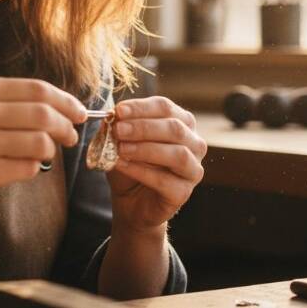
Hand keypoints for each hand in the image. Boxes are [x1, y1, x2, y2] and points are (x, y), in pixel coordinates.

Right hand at [0, 77, 86, 206]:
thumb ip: (9, 100)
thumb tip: (60, 107)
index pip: (38, 89)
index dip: (66, 101)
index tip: (79, 112)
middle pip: (44, 115)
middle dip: (66, 126)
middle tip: (71, 136)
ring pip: (40, 143)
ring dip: (51, 149)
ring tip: (44, 152)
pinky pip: (28, 168)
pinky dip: (33, 167)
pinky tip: (22, 166)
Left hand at [106, 96, 206, 231]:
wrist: (130, 200)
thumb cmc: (130, 163)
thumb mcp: (121, 140)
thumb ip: (120, 126)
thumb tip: (113, 115)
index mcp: (181, 122)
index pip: (165, 107)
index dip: (141, 107)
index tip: (118, 110)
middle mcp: (193, 143)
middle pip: (174, 128)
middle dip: (143, 127)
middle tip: (118, 129)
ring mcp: (192, 169)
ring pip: (178, 154)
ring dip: (145, 149)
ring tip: (121, 149)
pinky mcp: (183, 192)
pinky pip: (166, 180)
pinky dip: (141, 171)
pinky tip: (122, 165)